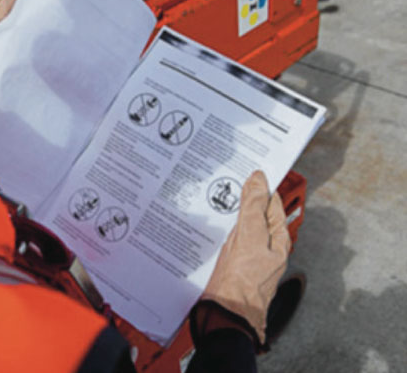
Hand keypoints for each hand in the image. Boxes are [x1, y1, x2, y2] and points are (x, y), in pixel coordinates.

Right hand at [201, 171, 290, 342]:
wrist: (224, 314)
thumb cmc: (243, 283)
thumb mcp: (250, 238)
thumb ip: (254, 208)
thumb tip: (258, 180)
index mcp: (276, 239)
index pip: (272, 203)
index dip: (261, 185)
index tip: (247, 170)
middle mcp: (263, 246)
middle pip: (254, 212)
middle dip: (242, 196)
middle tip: (226, 178)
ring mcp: (246, 254)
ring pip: (238, 224)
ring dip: (227, 211)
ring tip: (213, 195)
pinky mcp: (229, 262)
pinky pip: (226, 237)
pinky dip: (218, 227)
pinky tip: (207, 223)